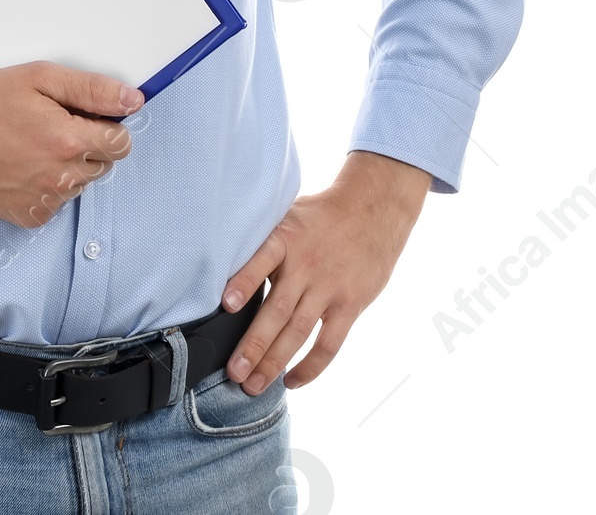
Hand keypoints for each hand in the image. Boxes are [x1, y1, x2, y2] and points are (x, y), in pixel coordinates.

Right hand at [0, 60, 143, 228]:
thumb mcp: (39, 78)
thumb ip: (92, 89)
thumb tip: (133, 100)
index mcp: (68, 140)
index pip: (121, 142)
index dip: (105, 125)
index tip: (82, 117)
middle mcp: (62, 177)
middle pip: (103, 163)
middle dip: (87, 144)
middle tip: (52, 126)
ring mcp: (47, 200)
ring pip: (81, 183)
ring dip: (68, 166)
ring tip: (33, 145)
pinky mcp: (32, 216)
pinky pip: (58, 201)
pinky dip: (49, 186)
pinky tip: (25, 167)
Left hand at [220, 150, 431, 392]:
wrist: (372, 210)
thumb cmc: (320, 215)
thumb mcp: (288, 213)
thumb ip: (264, 240)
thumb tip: (223, 258)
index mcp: (287, 238)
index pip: (262, 259)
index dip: (244, 281)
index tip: (226, 305)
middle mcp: (307, 266)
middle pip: (277, 311)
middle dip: (253, 345)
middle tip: (234, 372)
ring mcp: (329, 288)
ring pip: (298, 332)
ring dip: (274, 362)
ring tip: (252, 385)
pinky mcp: (350, 305)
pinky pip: (329, 343)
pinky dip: (310, 366)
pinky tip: (291, 381)